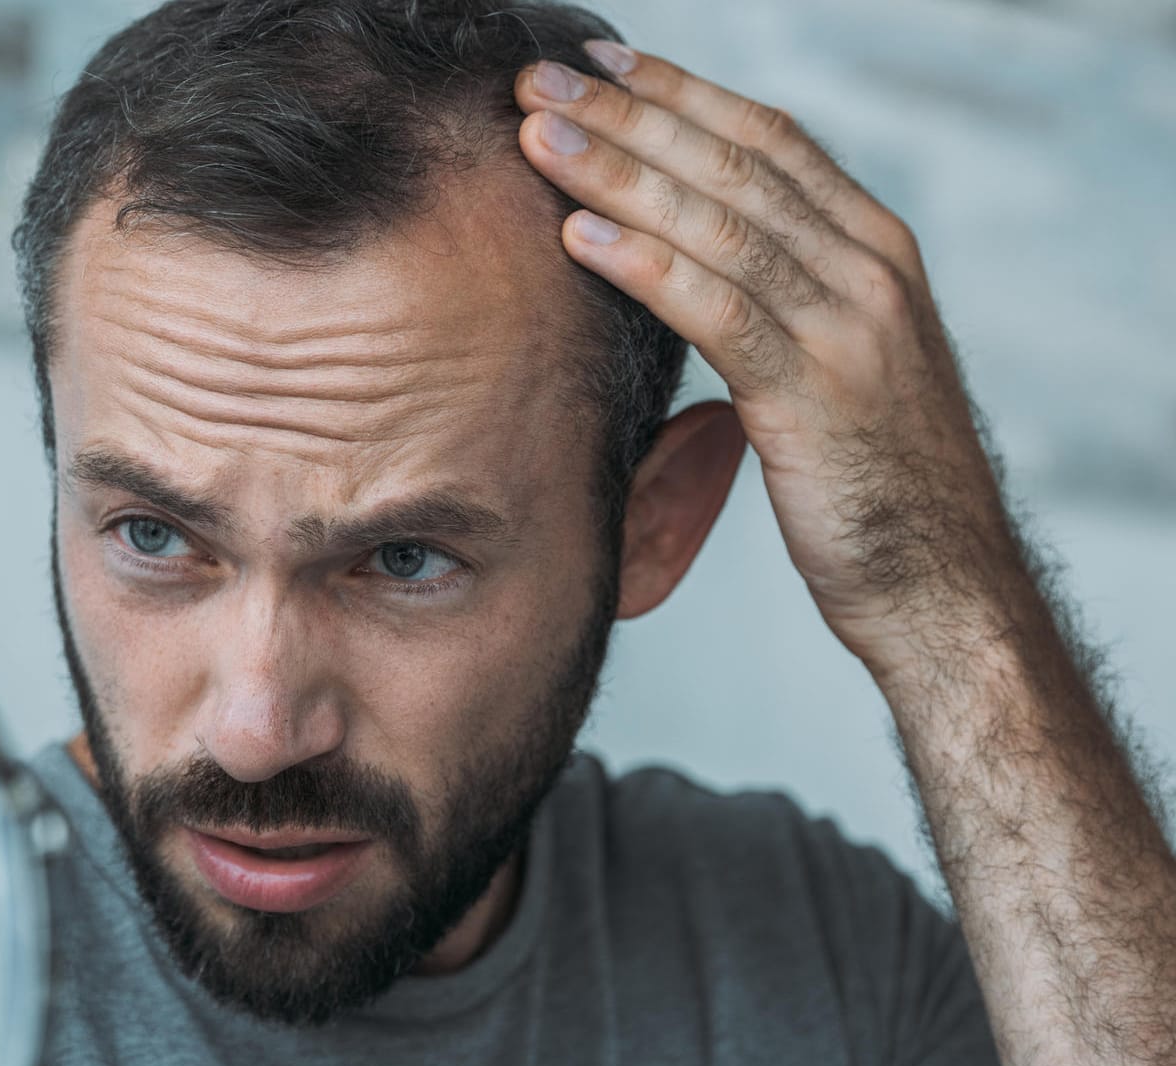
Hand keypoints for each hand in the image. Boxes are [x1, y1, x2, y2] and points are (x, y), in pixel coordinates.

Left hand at [515, 42, 1021, 675]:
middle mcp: (870, 270)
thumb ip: (783, 296)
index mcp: (876, 250)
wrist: (943, 585)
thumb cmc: (874, 480)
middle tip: (540, 81)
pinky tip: (577, 238)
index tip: (599, 64)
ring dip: (619, 174)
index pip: (768, 139)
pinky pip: (719, 311)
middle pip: (734, 164)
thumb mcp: (837, 363)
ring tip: (537, 141)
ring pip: (719, 224)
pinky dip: (644, 266)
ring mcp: (850, 328)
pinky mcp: (817, 396)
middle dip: (629, 116)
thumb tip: (691, 251)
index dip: (679, 94)